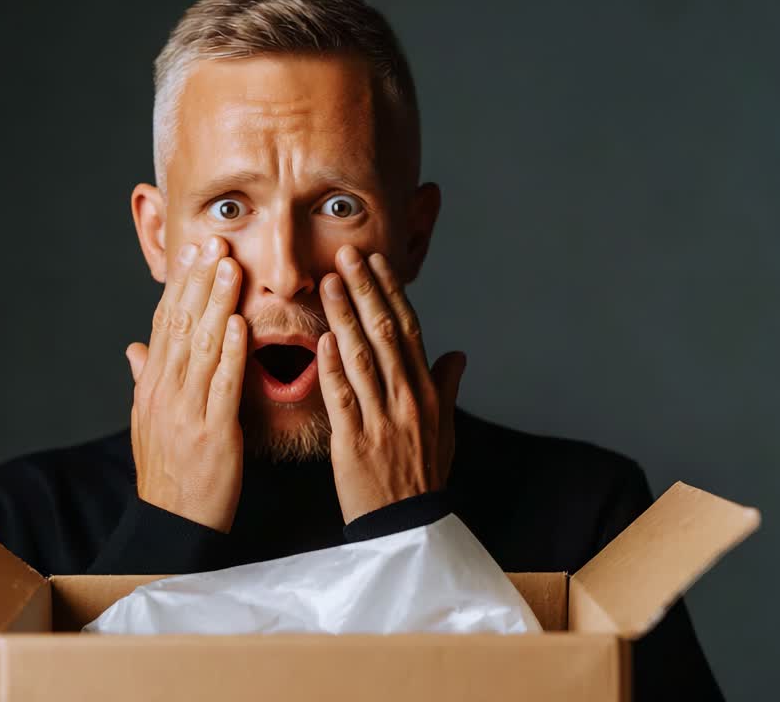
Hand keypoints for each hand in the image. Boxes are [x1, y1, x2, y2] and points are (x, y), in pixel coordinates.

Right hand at [124, 235, 247, 531]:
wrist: (173, 524)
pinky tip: (239, 324)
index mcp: (152, 387)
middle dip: (199, 281)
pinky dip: (229, 354)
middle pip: (180, 325)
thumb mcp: (149, 424)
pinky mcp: (212, 433)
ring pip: (200, 347)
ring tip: (230, 267)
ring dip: (216, 304)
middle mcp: (164, 393)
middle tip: (215, 242)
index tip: (194, 251)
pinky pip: (221, 387)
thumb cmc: (169, 474)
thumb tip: (134, 349)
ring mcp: (186, 412)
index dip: (180, 285)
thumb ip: (145, 381)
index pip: (164, 324)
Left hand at [316, 245, 466, 523]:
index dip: (390, 292)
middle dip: (364, 290)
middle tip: (345, 254)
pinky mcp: (355, 442)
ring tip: (327, 282)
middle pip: (385, 333)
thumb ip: (447, 388)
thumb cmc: (423, 477)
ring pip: (362, 358)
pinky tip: (322, 339)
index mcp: (427, 392)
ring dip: (344, 315)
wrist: (407, 525)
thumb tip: (458, 354)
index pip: (408, 329)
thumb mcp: (445, 431)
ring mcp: (382, 419)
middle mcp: (407, 399)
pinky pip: (343, 398)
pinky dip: (333, 367)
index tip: (375, 262)